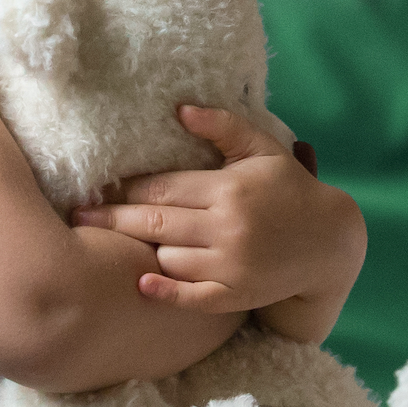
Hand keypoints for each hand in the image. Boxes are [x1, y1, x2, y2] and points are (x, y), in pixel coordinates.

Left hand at [71, 106, 366, 338]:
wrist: (328, 243)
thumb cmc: (290, 189)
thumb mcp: (263, 149)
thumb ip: (223, 127)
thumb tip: (180, 110)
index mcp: (228, 188)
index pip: (162, 187)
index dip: (126, 188)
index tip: (99, 185)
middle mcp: (227, 227)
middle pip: (153, 222)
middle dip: (112, 217)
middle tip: (79, 214)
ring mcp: (231, 265)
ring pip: (167, 257)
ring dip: (144, 248)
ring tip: (119, 240)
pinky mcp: (235, 295)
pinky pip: (190, 296)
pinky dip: (164, 290)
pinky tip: (141, 282)